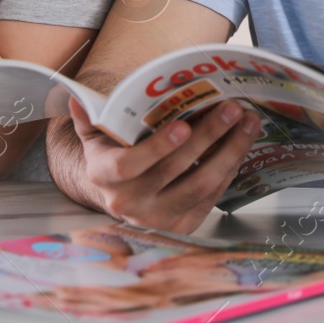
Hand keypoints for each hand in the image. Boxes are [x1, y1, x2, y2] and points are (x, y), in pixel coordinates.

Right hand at [65, 97, 261, 233]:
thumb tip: (77, 97)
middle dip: (209, 137)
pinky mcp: (180, 226)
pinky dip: (228, 171)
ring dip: (229, 152)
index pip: (129, 165)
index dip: (157, 147)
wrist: (116, 195)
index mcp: (104, 176)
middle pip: (175, 171)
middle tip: (232, 109)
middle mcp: (129, 203)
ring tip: (247, 123)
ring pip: (199, 186)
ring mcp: (156, 218)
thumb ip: (88, 115)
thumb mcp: (95, 134)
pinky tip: (240, 147)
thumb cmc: (111, 155)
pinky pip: (210, 199)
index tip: (183, 125)